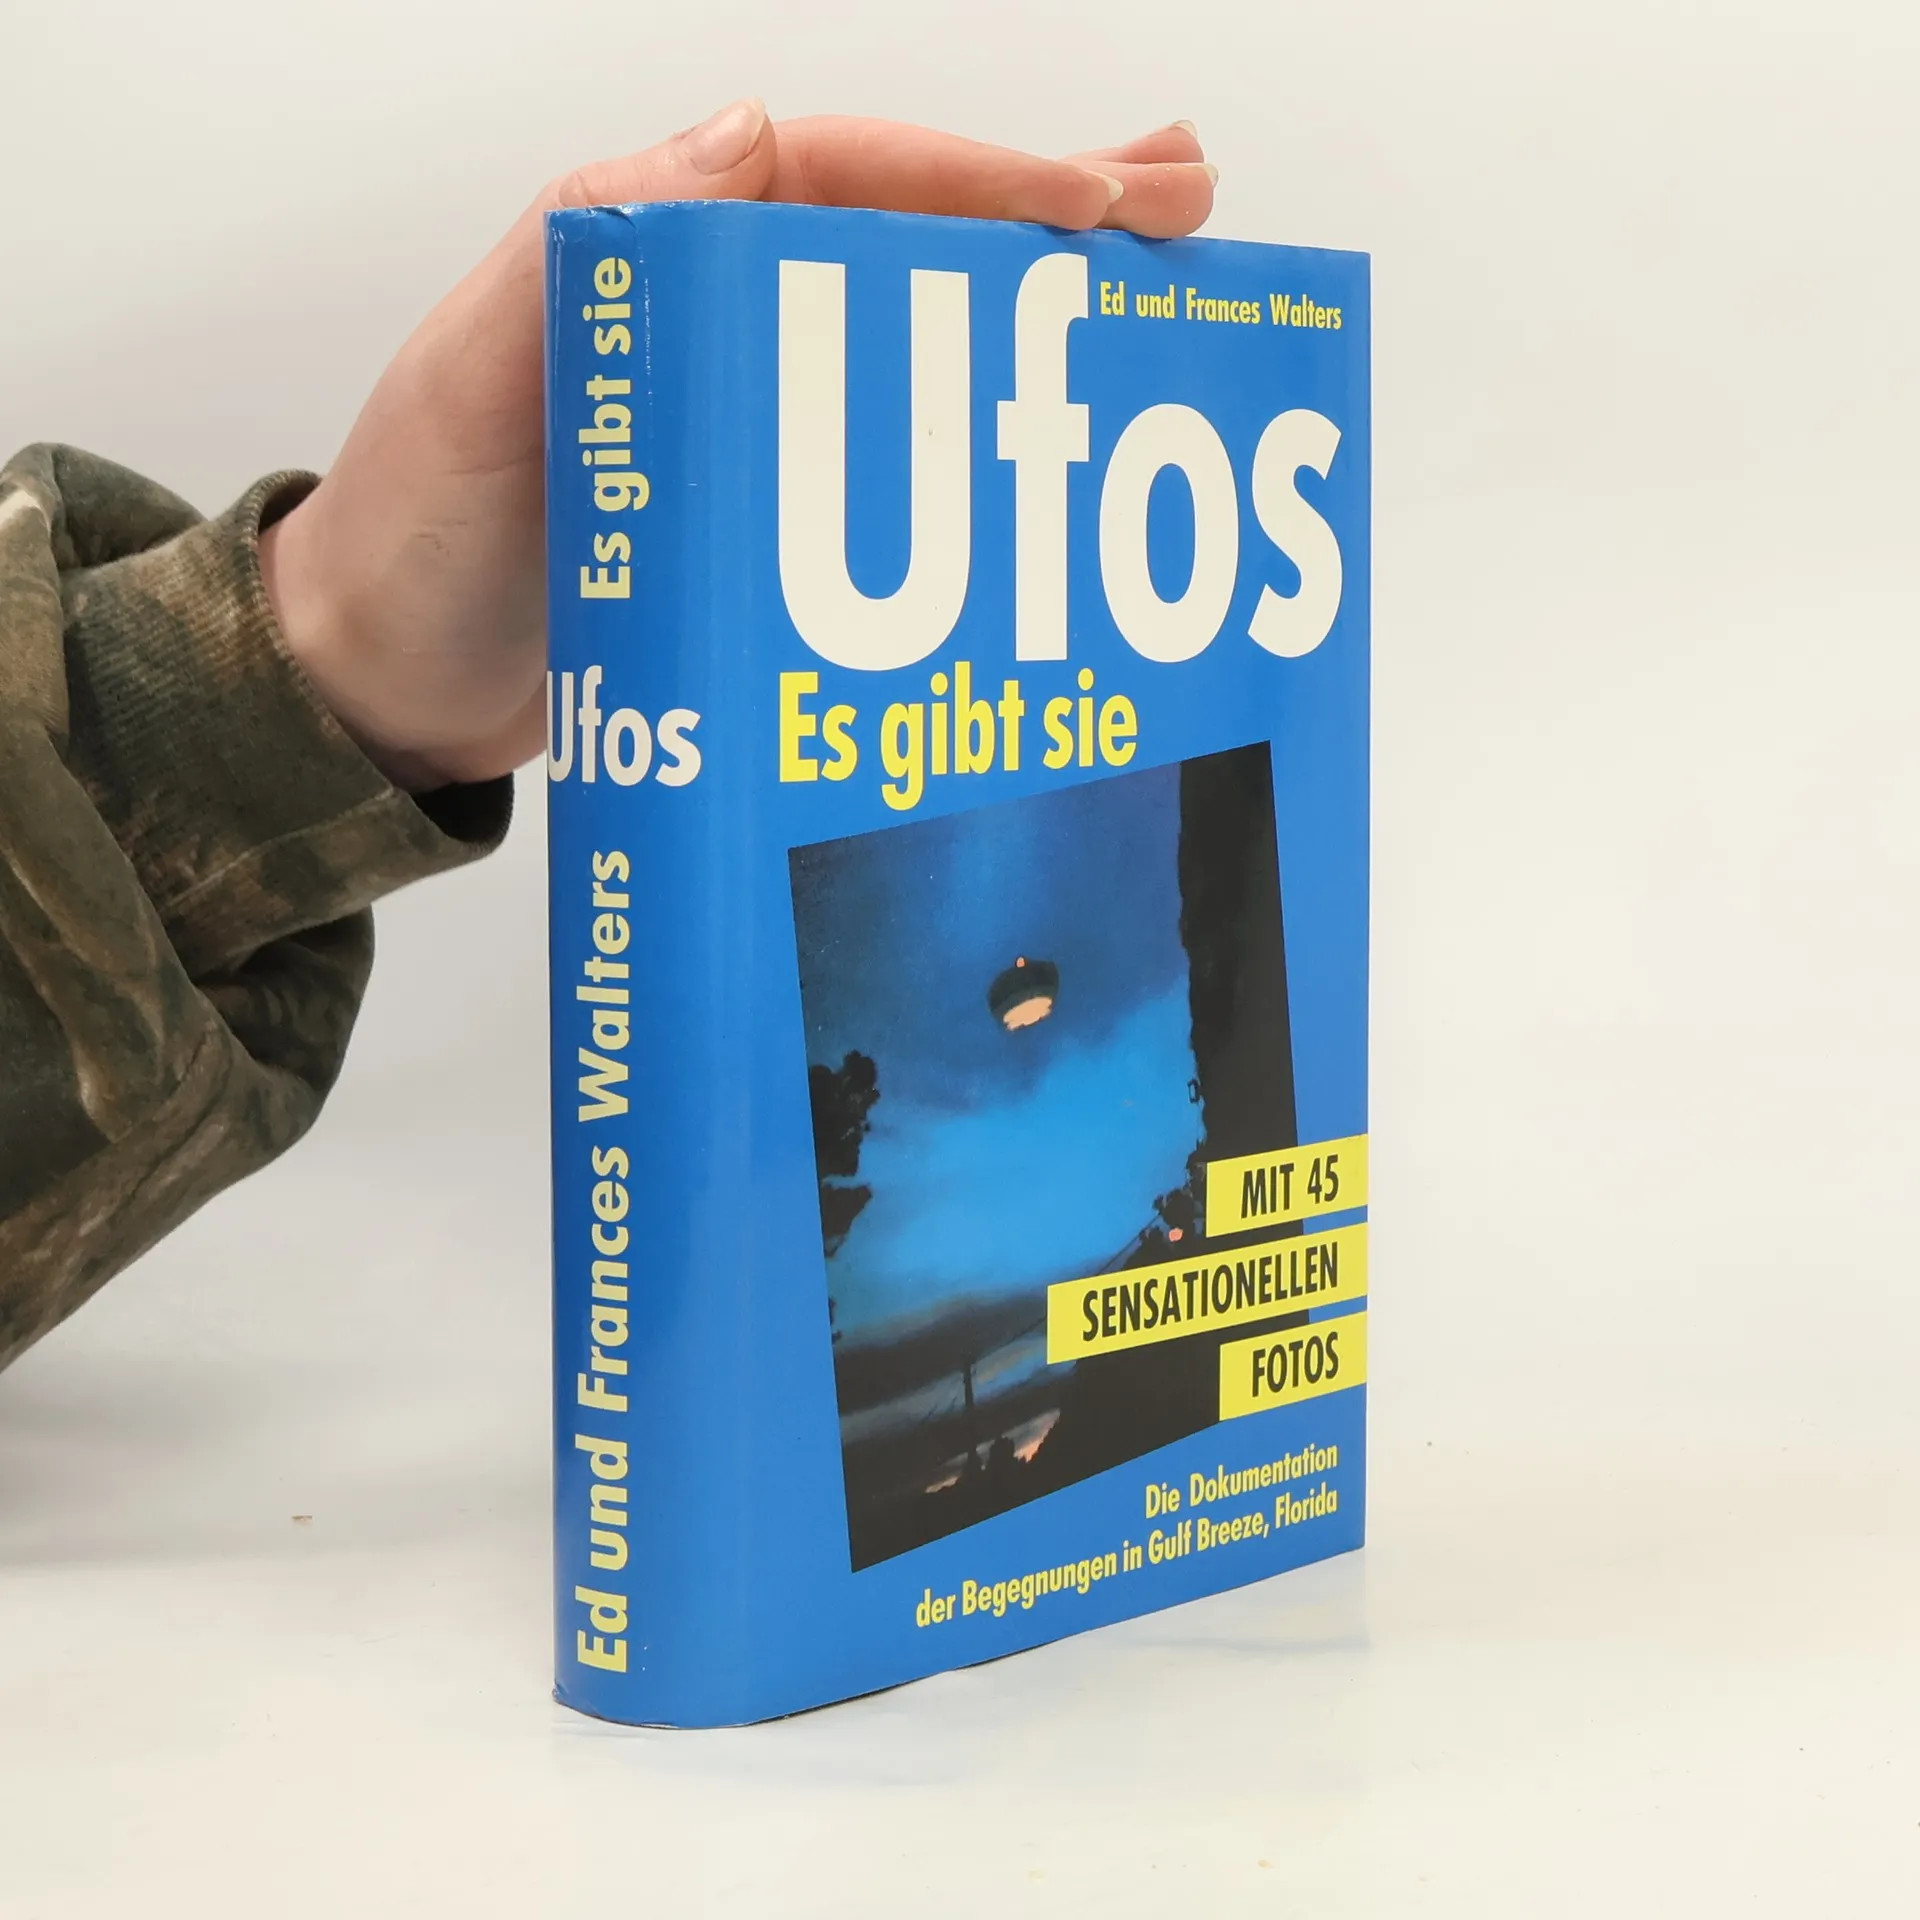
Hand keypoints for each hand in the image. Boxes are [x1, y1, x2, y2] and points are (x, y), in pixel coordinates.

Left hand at [259, 103, 1216, 790]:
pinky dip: (985, 440)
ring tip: (1161, 296)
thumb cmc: (414, 541)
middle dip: (1053, 214)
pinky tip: (1059, 450)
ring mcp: (752, 420)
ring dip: (1041, 312)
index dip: (981, 182)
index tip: (1098, 206)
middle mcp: (720, 320)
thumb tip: (745, 138)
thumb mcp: (475, 383)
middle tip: (1190, 205)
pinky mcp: (767, 515)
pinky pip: (896, 455)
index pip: (846, 178)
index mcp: (658, 256)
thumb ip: (589, 255)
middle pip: (912, 238)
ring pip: (922, 338)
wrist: (386, 690)